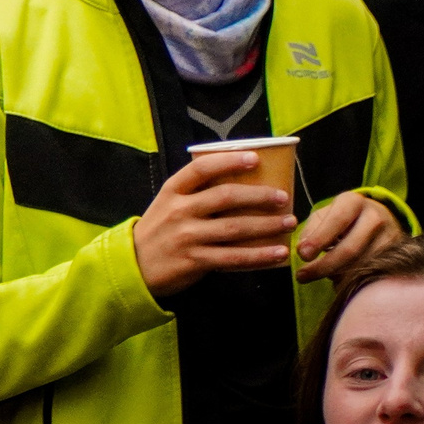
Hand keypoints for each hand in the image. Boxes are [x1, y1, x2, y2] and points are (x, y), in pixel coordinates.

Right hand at [132, 151, 296, 300]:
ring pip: (235, 228)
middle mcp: (180, 210)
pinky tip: (277, 253)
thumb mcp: (168, 203)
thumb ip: (195, 193)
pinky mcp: (196, 261)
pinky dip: (259, 255)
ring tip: (289, 222)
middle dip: (259, 196)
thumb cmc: (159, 230)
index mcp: (173, 190)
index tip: (255, 158)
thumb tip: (238, 182)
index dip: (229, 161)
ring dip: (266, 225)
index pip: (202, 168)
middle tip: (282, 197)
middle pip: (225, 197)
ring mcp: (188, 237)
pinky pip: (234, 258)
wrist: (134, 265)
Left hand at [294, 192, 402, 282]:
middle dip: (324, 266)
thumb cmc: (344, 219)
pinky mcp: (398, 257)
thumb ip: (311, 230)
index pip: (337, 220)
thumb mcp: (325, 215)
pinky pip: (372, 275)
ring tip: (321, 276)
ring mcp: (390, 238)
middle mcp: (375, 218)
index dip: (319, 239)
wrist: (381, 218)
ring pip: (361, 266)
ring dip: (337, 276)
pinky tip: (339, 281)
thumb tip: (302, 251)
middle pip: (350, 249)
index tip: (302, 255)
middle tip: (302, 276)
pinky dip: (353, 282)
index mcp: (354, 202)